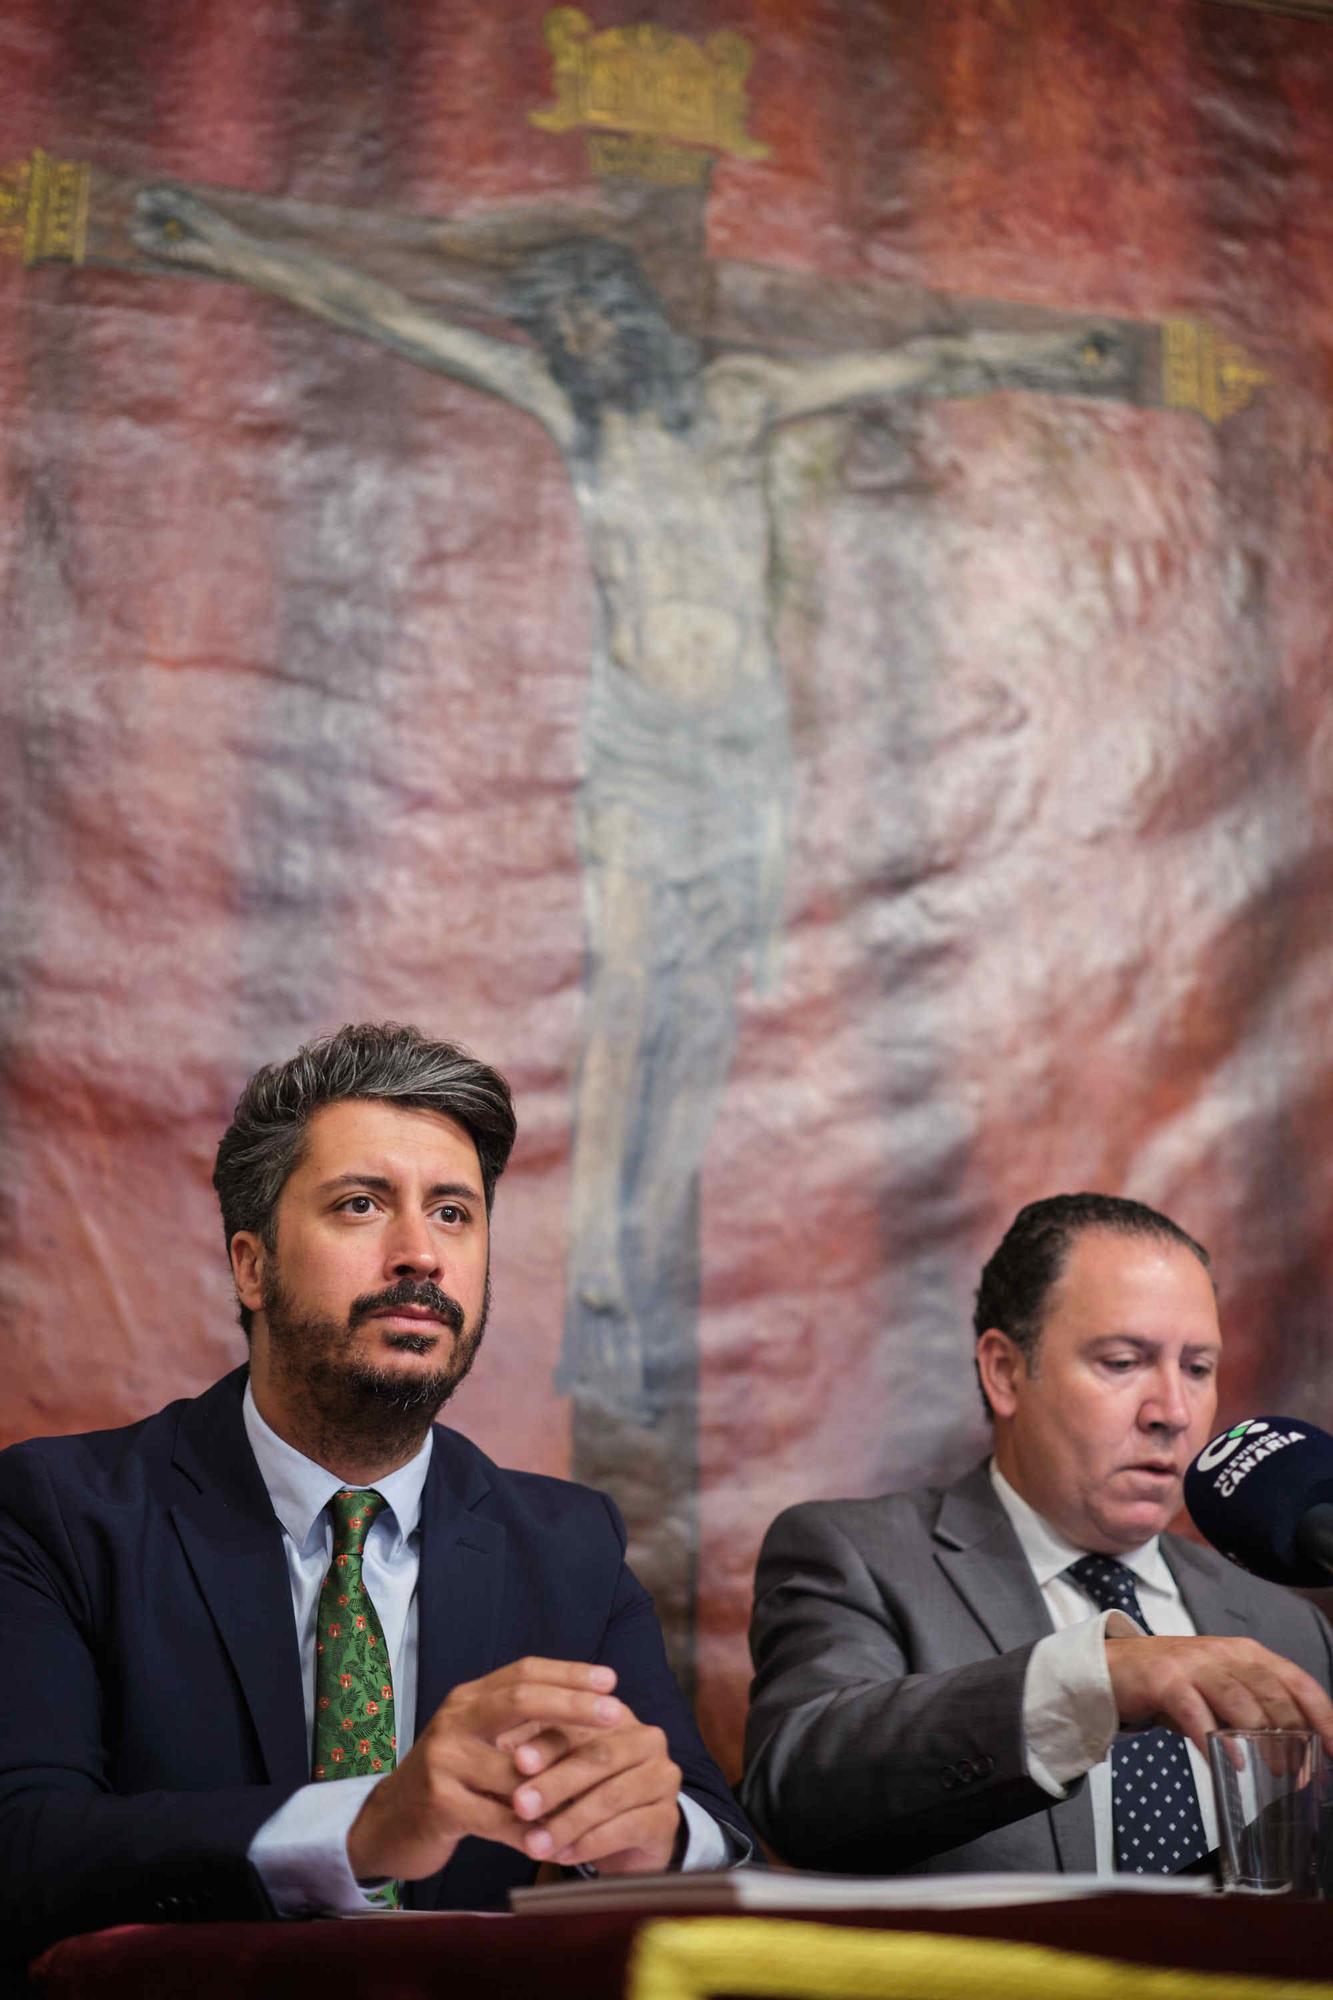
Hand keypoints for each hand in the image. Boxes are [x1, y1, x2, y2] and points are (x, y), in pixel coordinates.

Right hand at [345, 1657, 624, 1882]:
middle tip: (617, 1714)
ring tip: (602, 1788)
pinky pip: (499, 1819)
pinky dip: (531, 1831)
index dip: (569, 1674)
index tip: (611, 1680)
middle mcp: (454, 1720)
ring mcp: (443, 1761)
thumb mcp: (479, 1741)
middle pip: (520, 1700)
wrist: (388, 1822)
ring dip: (560, 1785)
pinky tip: (559, 1839)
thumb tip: (589, 1709)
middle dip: (574, 1705)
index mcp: (468, 1698)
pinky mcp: (440, 1804)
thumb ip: (519, 1725)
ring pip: (516, 1770)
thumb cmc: (449, 1779)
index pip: (524, 1672)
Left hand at [508, 1710, 682, 1873]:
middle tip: (520, 1805)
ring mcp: (662, 1777)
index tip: (516, 1760)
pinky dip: (592, 1842)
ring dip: (569, 1821)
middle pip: (598, 1757)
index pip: (580, 1722)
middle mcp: (646, 1739)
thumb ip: (535, 1752)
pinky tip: (564, 1855)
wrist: (629, 1837)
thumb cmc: (583, 1792)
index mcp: (616, 1716)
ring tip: (534, 1843)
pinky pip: (628, 1828)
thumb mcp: (558, 1766)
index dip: (547, 1741)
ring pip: (612, 1796)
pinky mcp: (668, 1817)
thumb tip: (498, 1744)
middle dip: (556, 1783)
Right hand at [1105, 1634, 1332, 1756]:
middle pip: (1272, 1693)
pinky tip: (1230, 1762)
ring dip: (1262, 1741)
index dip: (1323, 1714)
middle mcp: (1223, 1652)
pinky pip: (1196, 1713)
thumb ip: (1254, 1709)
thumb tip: (1298, 1753)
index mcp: (1245, 1653)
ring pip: (1240, 1701)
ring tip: (1274, 1771)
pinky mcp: (1164, 1680)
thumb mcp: (1221, 1688)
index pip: (1296, 1680)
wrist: (1114, 1666)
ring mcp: (1193, 1664)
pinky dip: (1216, 1740)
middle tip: (1301, 1774)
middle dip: (1294, 1736)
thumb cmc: (1175, 1682)